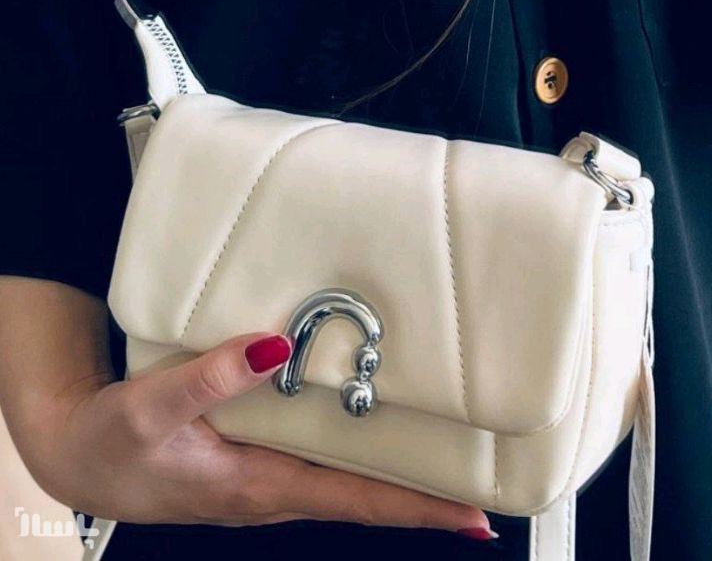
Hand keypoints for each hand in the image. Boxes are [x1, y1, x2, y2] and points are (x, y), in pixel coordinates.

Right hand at [24, 330, 494, 537]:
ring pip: (346, 476)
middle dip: (425, 494)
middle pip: (367, 495)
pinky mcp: (255, 455)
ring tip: (449, 455)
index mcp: (260, 487)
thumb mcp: (151, 408)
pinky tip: (370, 423)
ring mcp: (267, 476)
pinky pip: (320, 456)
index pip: (357, 502)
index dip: (418, 508)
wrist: (79, 456)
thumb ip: (210, 378)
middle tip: (485, 480)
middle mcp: (275, 489)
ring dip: (396, 471)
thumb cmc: (111, 443)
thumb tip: (274, 346)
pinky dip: (354, 446)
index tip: (475, 513)